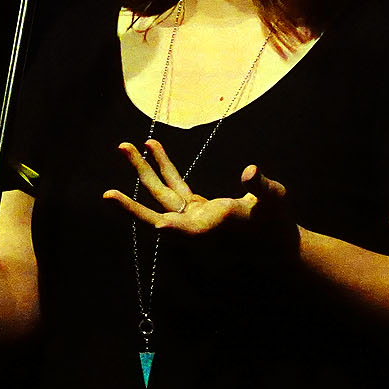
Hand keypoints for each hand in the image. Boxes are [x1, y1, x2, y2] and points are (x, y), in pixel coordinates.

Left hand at [104, 139, 286, 234]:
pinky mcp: (196, 208)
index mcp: (213, 229)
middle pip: (159, 210)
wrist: (276, 243)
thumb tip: (250, 172)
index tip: (162, 226)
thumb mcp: (275, 202)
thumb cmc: (277, 223)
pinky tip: (153, 148)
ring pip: (162, 194)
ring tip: (128, 146)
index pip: (188, 232)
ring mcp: (193, 217)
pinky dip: (164, 167)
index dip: (174, 230)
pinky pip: (173, 186)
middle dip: (136, 194)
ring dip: (145, 170)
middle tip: (111, 183)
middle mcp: (195, 226)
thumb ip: (262, 188)